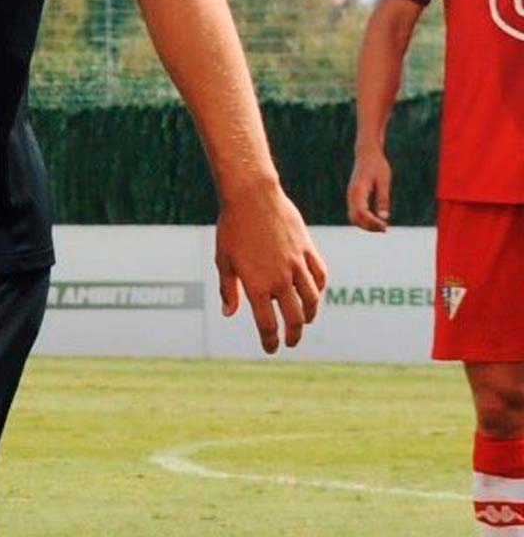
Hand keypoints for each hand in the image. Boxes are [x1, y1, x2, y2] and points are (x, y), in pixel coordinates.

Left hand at [215, 178, 327, 353]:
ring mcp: (297, 265)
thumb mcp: (224, 259)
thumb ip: (228, 289)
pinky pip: (320, 276)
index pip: (268, 324)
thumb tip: (229, 313)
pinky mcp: (309, 250)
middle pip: (294, 318)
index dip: (270, 340)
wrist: (252, 196)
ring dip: (310, 315)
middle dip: (293, 334)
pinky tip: (314, 294)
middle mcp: (280, 279)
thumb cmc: (232, 227)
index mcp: (257, 285)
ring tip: (305, 321)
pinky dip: (319, 289)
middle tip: (290, 342)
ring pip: (312, 300)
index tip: (271, 348)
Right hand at [345, 149, 391, 232]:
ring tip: (382, 227)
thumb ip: (383, 199)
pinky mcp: (354, 197)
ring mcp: (351, 196)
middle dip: (368, 227)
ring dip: (366, 225)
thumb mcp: (384, 182)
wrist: (367, 154)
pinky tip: (377, 220)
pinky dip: (364, 220)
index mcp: (358, 191)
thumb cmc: (377, 166)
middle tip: (385, 229)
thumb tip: (384, 218)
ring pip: (353, 217)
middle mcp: (351, 195)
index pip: (361, 213)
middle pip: (354, 218)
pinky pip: (356, 213)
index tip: (385, 226)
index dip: (372, 223)